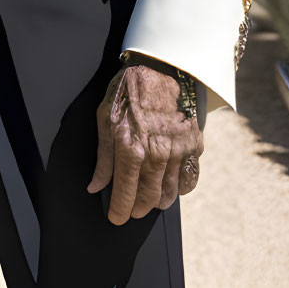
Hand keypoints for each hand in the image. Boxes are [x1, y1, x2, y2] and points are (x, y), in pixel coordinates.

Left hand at [87, 64, 203, 223]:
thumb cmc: (127, 92)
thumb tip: (95, 185)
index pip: (125, 191)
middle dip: (138, 208)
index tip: (115, 218)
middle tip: (131, 211)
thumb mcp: (104, 120)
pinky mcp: (193, 145)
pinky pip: (190, 177)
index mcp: (131, 148)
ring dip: (159, 201)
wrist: (158, 69)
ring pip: (170, 191)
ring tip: (151, 204)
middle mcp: (157, 154)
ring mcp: (178, 151)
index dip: (119, 209)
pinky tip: (173, 188)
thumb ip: (103, 157)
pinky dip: (181, 188)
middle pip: (149, 196)